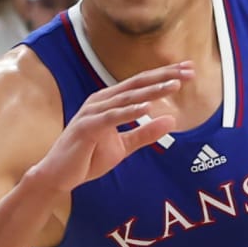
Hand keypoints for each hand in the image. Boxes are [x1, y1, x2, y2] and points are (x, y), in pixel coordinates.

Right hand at [29, 62, 190, 194]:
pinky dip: (129, 111)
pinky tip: (147, 107)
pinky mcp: (86, 127)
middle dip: (164, 76)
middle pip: (137, 84)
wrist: (59, 176)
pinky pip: (111, 117)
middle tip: (189, 70)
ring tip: (174, 86)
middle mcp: (101, 101)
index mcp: (110, 101)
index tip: (189, 70)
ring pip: (127, 97)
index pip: (141, 84)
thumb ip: (146, 133)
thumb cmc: (87, 158)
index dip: (165, 76)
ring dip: (152, 91)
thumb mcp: (124, 146)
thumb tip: (172, 120)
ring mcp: (92, 112)